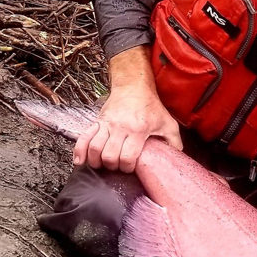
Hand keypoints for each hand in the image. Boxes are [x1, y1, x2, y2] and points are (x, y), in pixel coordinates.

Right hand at [73, 46, 182, 172]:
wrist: (134, 87)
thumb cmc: (152, 107)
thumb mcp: (168, 123)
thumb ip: (174, 142)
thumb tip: (177, 159)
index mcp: (138, 130)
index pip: (127, 157)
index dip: (127, 168)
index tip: (130, 168)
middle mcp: (120, 127)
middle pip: (109, 155)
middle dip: (113, 166)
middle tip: (117, 167)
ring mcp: (106, 124)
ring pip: (94, 148)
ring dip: (97, 161)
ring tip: (103, 165)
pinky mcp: (97, 121)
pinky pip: (84, 138)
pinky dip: (79, 151)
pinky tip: (80, 161)